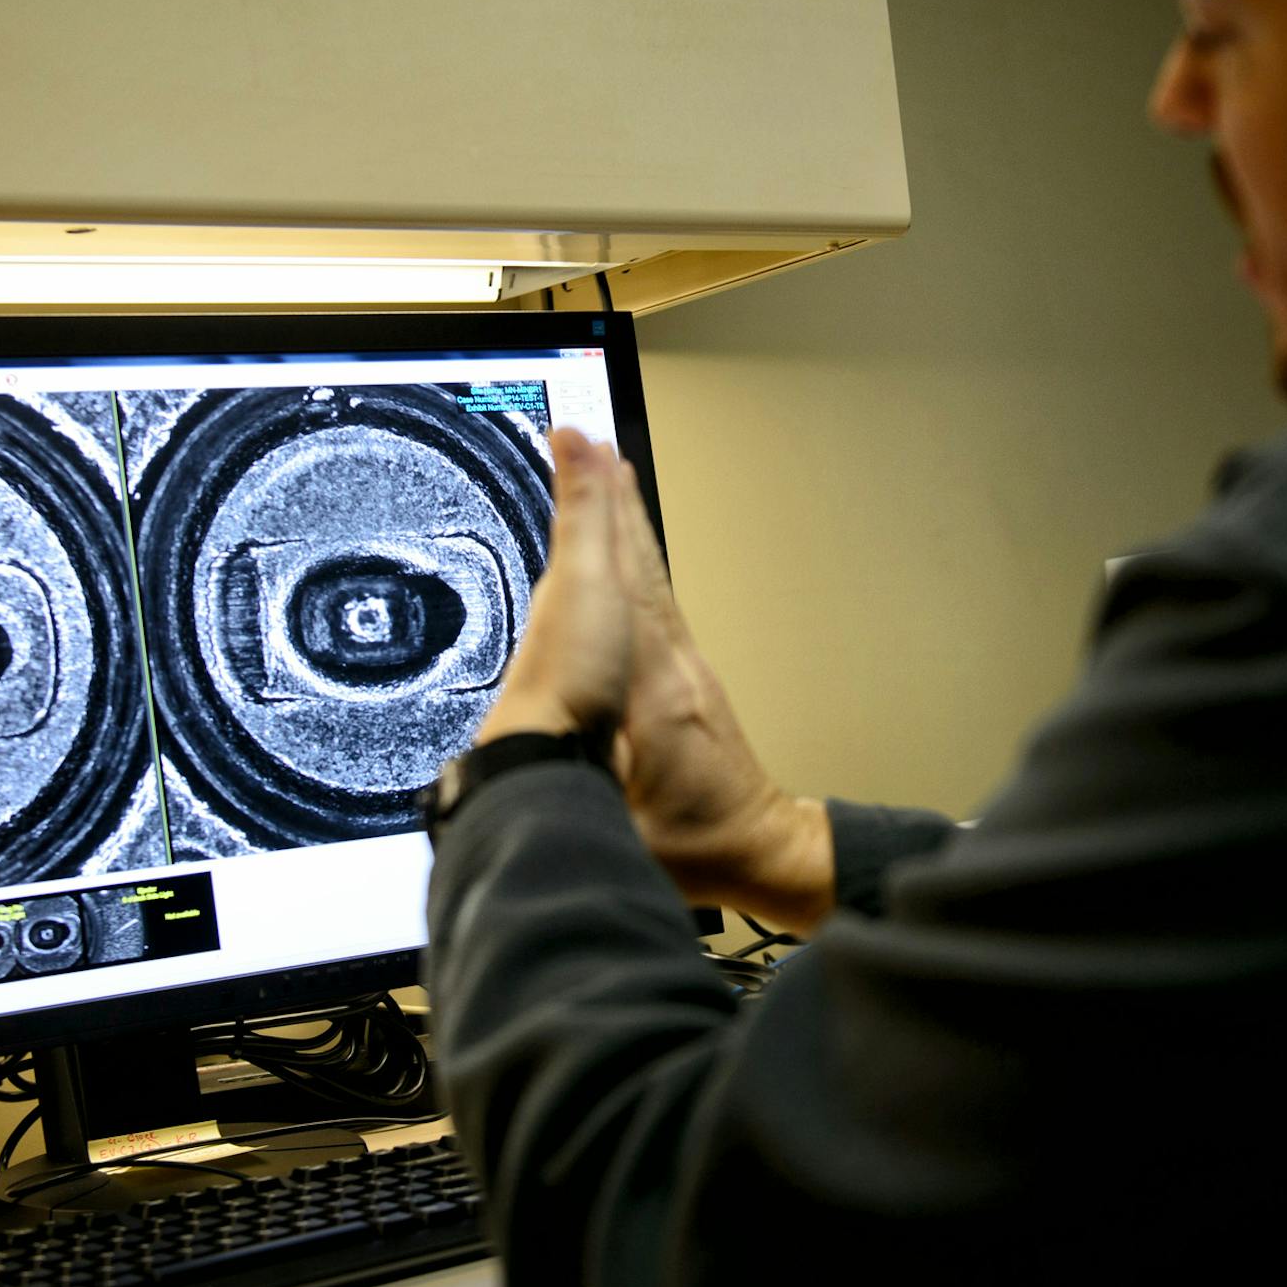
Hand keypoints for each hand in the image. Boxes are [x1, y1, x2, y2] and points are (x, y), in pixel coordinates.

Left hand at [473, 428, 631, 744]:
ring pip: (597, 596)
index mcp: (567, 581)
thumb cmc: (568, 671)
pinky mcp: (595, 693)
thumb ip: (583, 506)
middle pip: (589, 552)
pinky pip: (610, 641)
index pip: (586, 515)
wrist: (558, 761)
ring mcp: (579, 654)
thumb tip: (568, 430)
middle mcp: (567, 613)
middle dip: (599, 517)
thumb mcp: (584, 573)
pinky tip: (615, 636)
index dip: (598, 480)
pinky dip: (617, 622)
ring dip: (606, 567)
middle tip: (606, 479)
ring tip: (614, 548)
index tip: (601, 445)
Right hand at [610, 463, 834, 933]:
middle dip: (606, 496)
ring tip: (608, 468)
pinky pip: (659, 597)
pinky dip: (641, 559)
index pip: (614, 571)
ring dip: (626, 519)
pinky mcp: (687, 679)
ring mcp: (682, 665)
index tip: (576, 450)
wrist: (760, 850)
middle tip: (585, 436)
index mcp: (648, 680)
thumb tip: (526, 758)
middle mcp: (669, 658)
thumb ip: (573, 786)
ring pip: (649, 573)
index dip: (591, 510)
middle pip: (634, 557)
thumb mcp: (616, 820)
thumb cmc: (692, 843)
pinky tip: (632, 547)